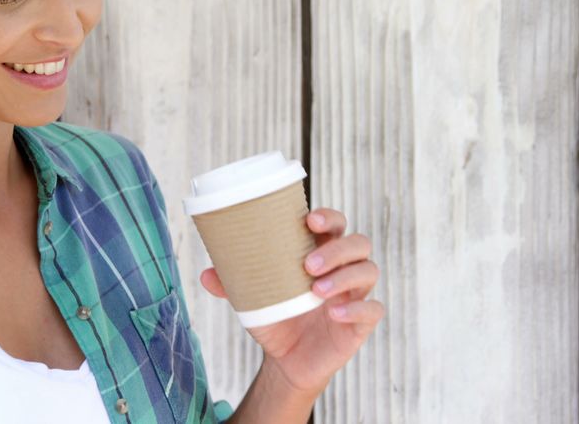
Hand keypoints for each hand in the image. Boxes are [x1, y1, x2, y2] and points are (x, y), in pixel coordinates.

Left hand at [199, 208, 382, 396]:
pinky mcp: (361, 323)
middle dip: (336, 249)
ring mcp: (355, 294)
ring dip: (344, 276)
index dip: (329, 217)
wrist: (286, 360)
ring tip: (315, 291)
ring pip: (368, 271)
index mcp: (320, 253)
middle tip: (307, 264)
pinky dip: (356, 309)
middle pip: (358, 243)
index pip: (335, 225)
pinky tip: (334, 314)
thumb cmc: (275, 317)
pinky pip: (372, 310)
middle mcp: (342, 269)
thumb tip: (205, 274)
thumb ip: (231, 284)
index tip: (310, 219)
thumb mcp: (251, 299)